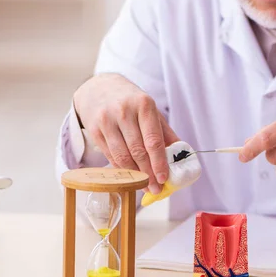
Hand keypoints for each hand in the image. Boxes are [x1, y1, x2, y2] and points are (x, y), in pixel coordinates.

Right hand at [73, 73, 178, 193]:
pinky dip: (122, 169)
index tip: (164, 178)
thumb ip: (165, 132)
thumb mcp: (149, 109)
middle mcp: (124, 111)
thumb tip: (181, 156)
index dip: (159, 162)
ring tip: (144, 185)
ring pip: (122, 156)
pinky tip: (130, 176)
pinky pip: (110, 155)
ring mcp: (107, 121)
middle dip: (148, 173)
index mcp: (143, 105)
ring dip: (134, 175)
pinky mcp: (94, 130)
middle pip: (138, 151)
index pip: (153, 140)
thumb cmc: (130, 101)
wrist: (98, 88)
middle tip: (156, 188)